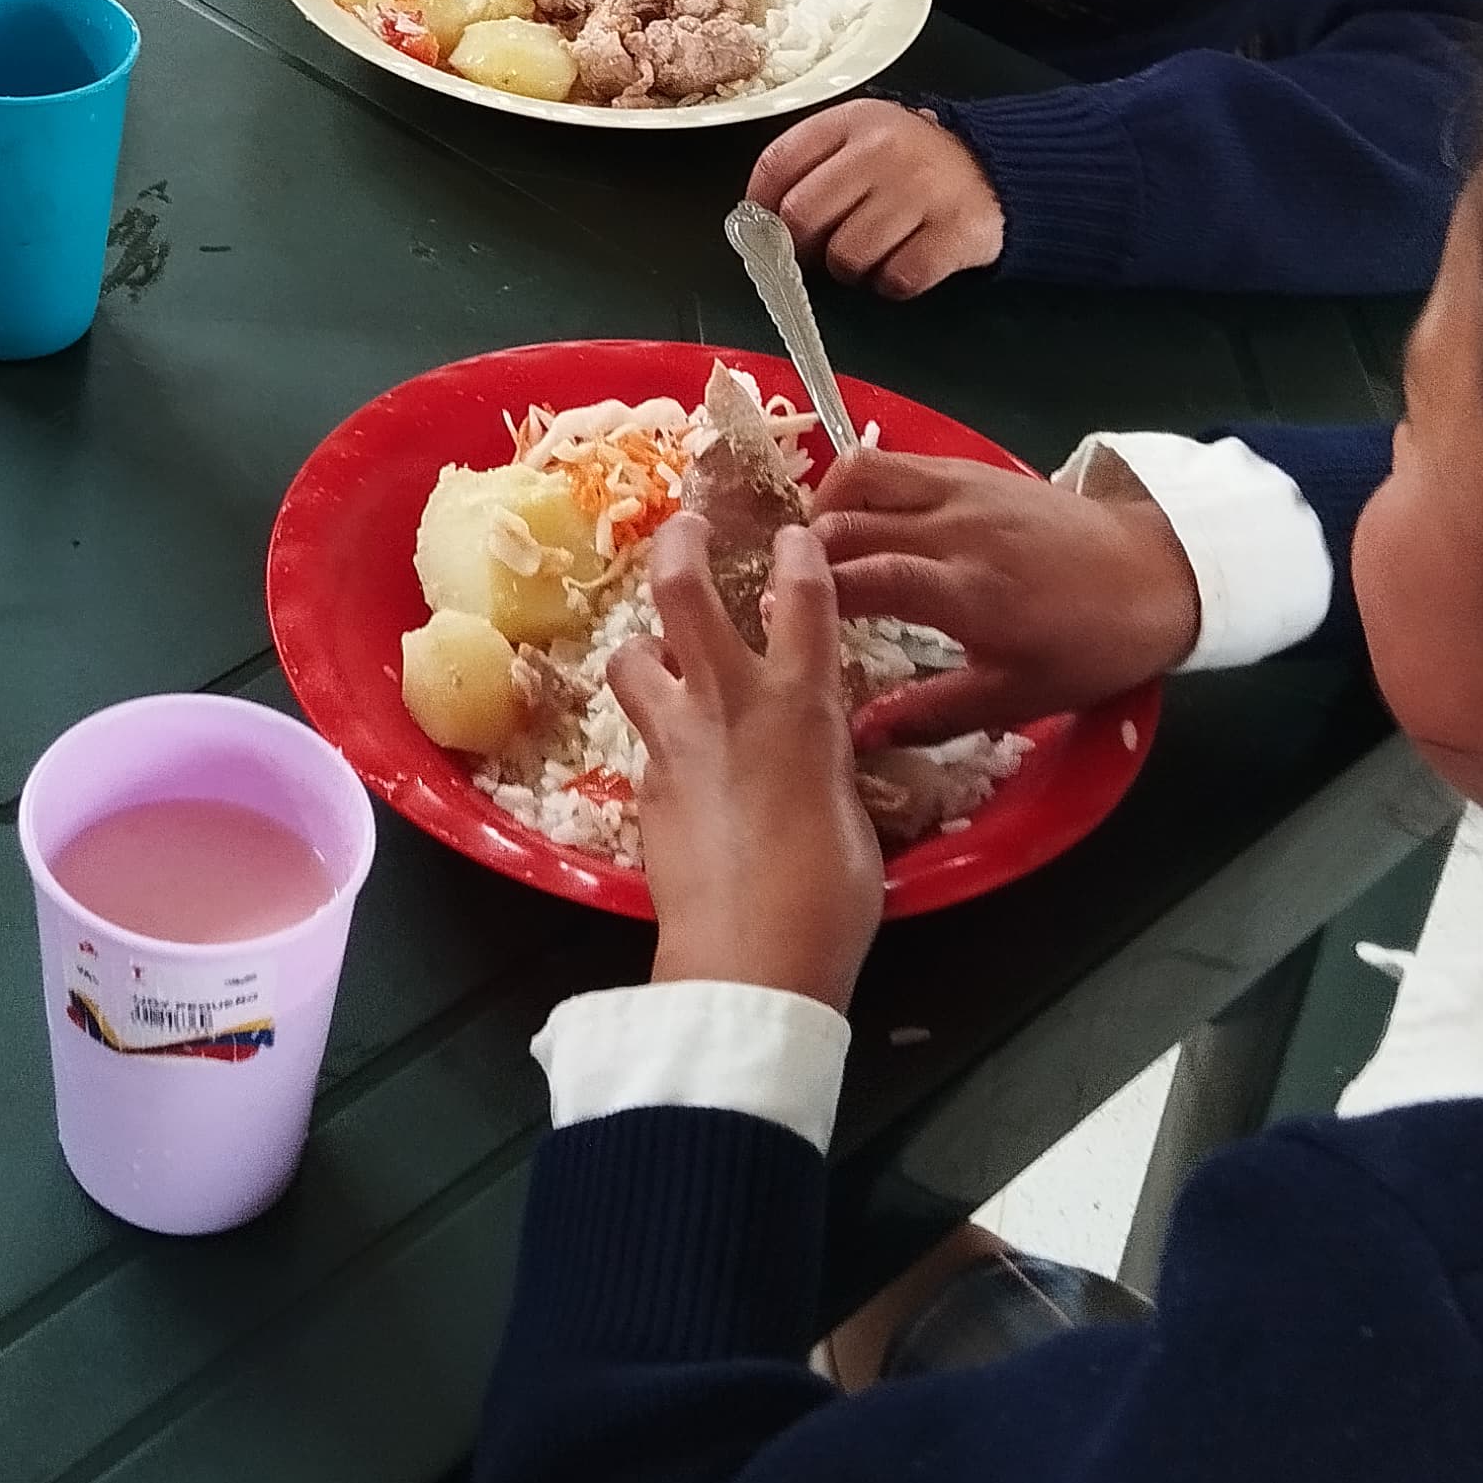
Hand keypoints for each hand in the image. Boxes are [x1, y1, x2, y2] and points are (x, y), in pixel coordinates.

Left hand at [613, 516, 885, 1008]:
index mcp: (800, 706)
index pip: (802, 598)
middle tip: (683, 524)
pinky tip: (676, 758)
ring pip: (631, 657)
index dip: (798, 553)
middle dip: (680, 544)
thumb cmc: (828, 897)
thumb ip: (827, 759)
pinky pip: (642, 735)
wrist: (748, 958)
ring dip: (643, 647)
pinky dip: (656, 730)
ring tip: (658, 655)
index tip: (794, 532)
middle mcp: (728, 704)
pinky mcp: (641, 785)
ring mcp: (673, 741)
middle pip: (684, 592)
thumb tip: (816, 749)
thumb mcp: (850, 810)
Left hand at [745, 101, 1004, 297]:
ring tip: (871, 253)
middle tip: (818, 251)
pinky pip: (896, 279)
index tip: (763, 226)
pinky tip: (904, 261)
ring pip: (846, 256)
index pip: (778, 164)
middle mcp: (885, 150)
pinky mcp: (953, 232)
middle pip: (803, 217)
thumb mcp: (864, 139)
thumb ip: (815, 165)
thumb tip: (762, 217)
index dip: (760, 205)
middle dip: (801, 247)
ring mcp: (922, 191)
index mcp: (854, 121)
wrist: (1000, 170)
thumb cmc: (916, 164)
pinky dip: (892, 283)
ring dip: (851, 270)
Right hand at [806, 440, 1197, 745]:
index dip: (810, 597)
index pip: (864, 579)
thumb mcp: (1016, 696)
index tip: (778, 620)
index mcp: (966, 591)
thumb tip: (854, 733)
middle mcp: (954, 529)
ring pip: (860, 474)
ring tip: (815, 548)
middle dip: (802, 557)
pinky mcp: (970, 467)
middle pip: (846, 523)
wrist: (1158, 573)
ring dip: (824, 508)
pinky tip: (860, 521)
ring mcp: (961, 488)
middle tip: (786, 591)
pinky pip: (894, 462)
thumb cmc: (1089, 646)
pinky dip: (858, 486)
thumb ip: (930, 713)